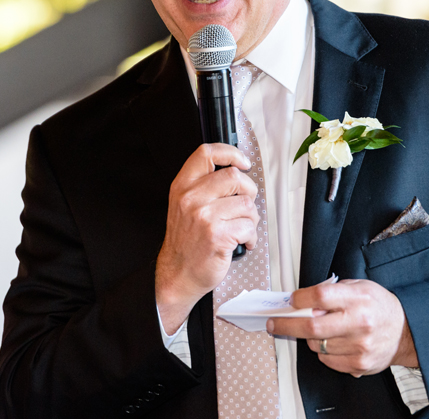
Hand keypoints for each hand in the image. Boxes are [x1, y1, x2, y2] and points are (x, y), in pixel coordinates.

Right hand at [155, 144, 259, 331]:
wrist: (177, 274)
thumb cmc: (186, 242)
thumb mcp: (184, 205)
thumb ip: (204, 185)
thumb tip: (237, 170)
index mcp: (182, 186)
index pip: (206, 153)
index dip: (230, 153)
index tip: (243, 162)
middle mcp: (191, 198)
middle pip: (234, 177)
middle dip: (248, 192)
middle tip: (243, 206)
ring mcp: (204, 216)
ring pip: (247, 204)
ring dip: (250, 218)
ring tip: (240, 228)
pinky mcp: (217, 235)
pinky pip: (249, 226)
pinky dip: (251, 236)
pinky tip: (241, 242)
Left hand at [269, 279, 417, 376]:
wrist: (405, 332)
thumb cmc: (380, 307)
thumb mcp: (360, 287)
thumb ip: (333, 292)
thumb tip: (302, 301)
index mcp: (359, 299)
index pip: (320, 297)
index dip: (299, 299)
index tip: (290, 301)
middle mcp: (359, 323)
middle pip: (311, 326)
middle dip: (287, 324)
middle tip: (275, 322)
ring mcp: (358, 346)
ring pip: (316, 345)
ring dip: (311, 338)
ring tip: (324, 330)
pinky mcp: (358, 364)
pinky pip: (326, 360)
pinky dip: (324, 352)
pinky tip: (335, 343)